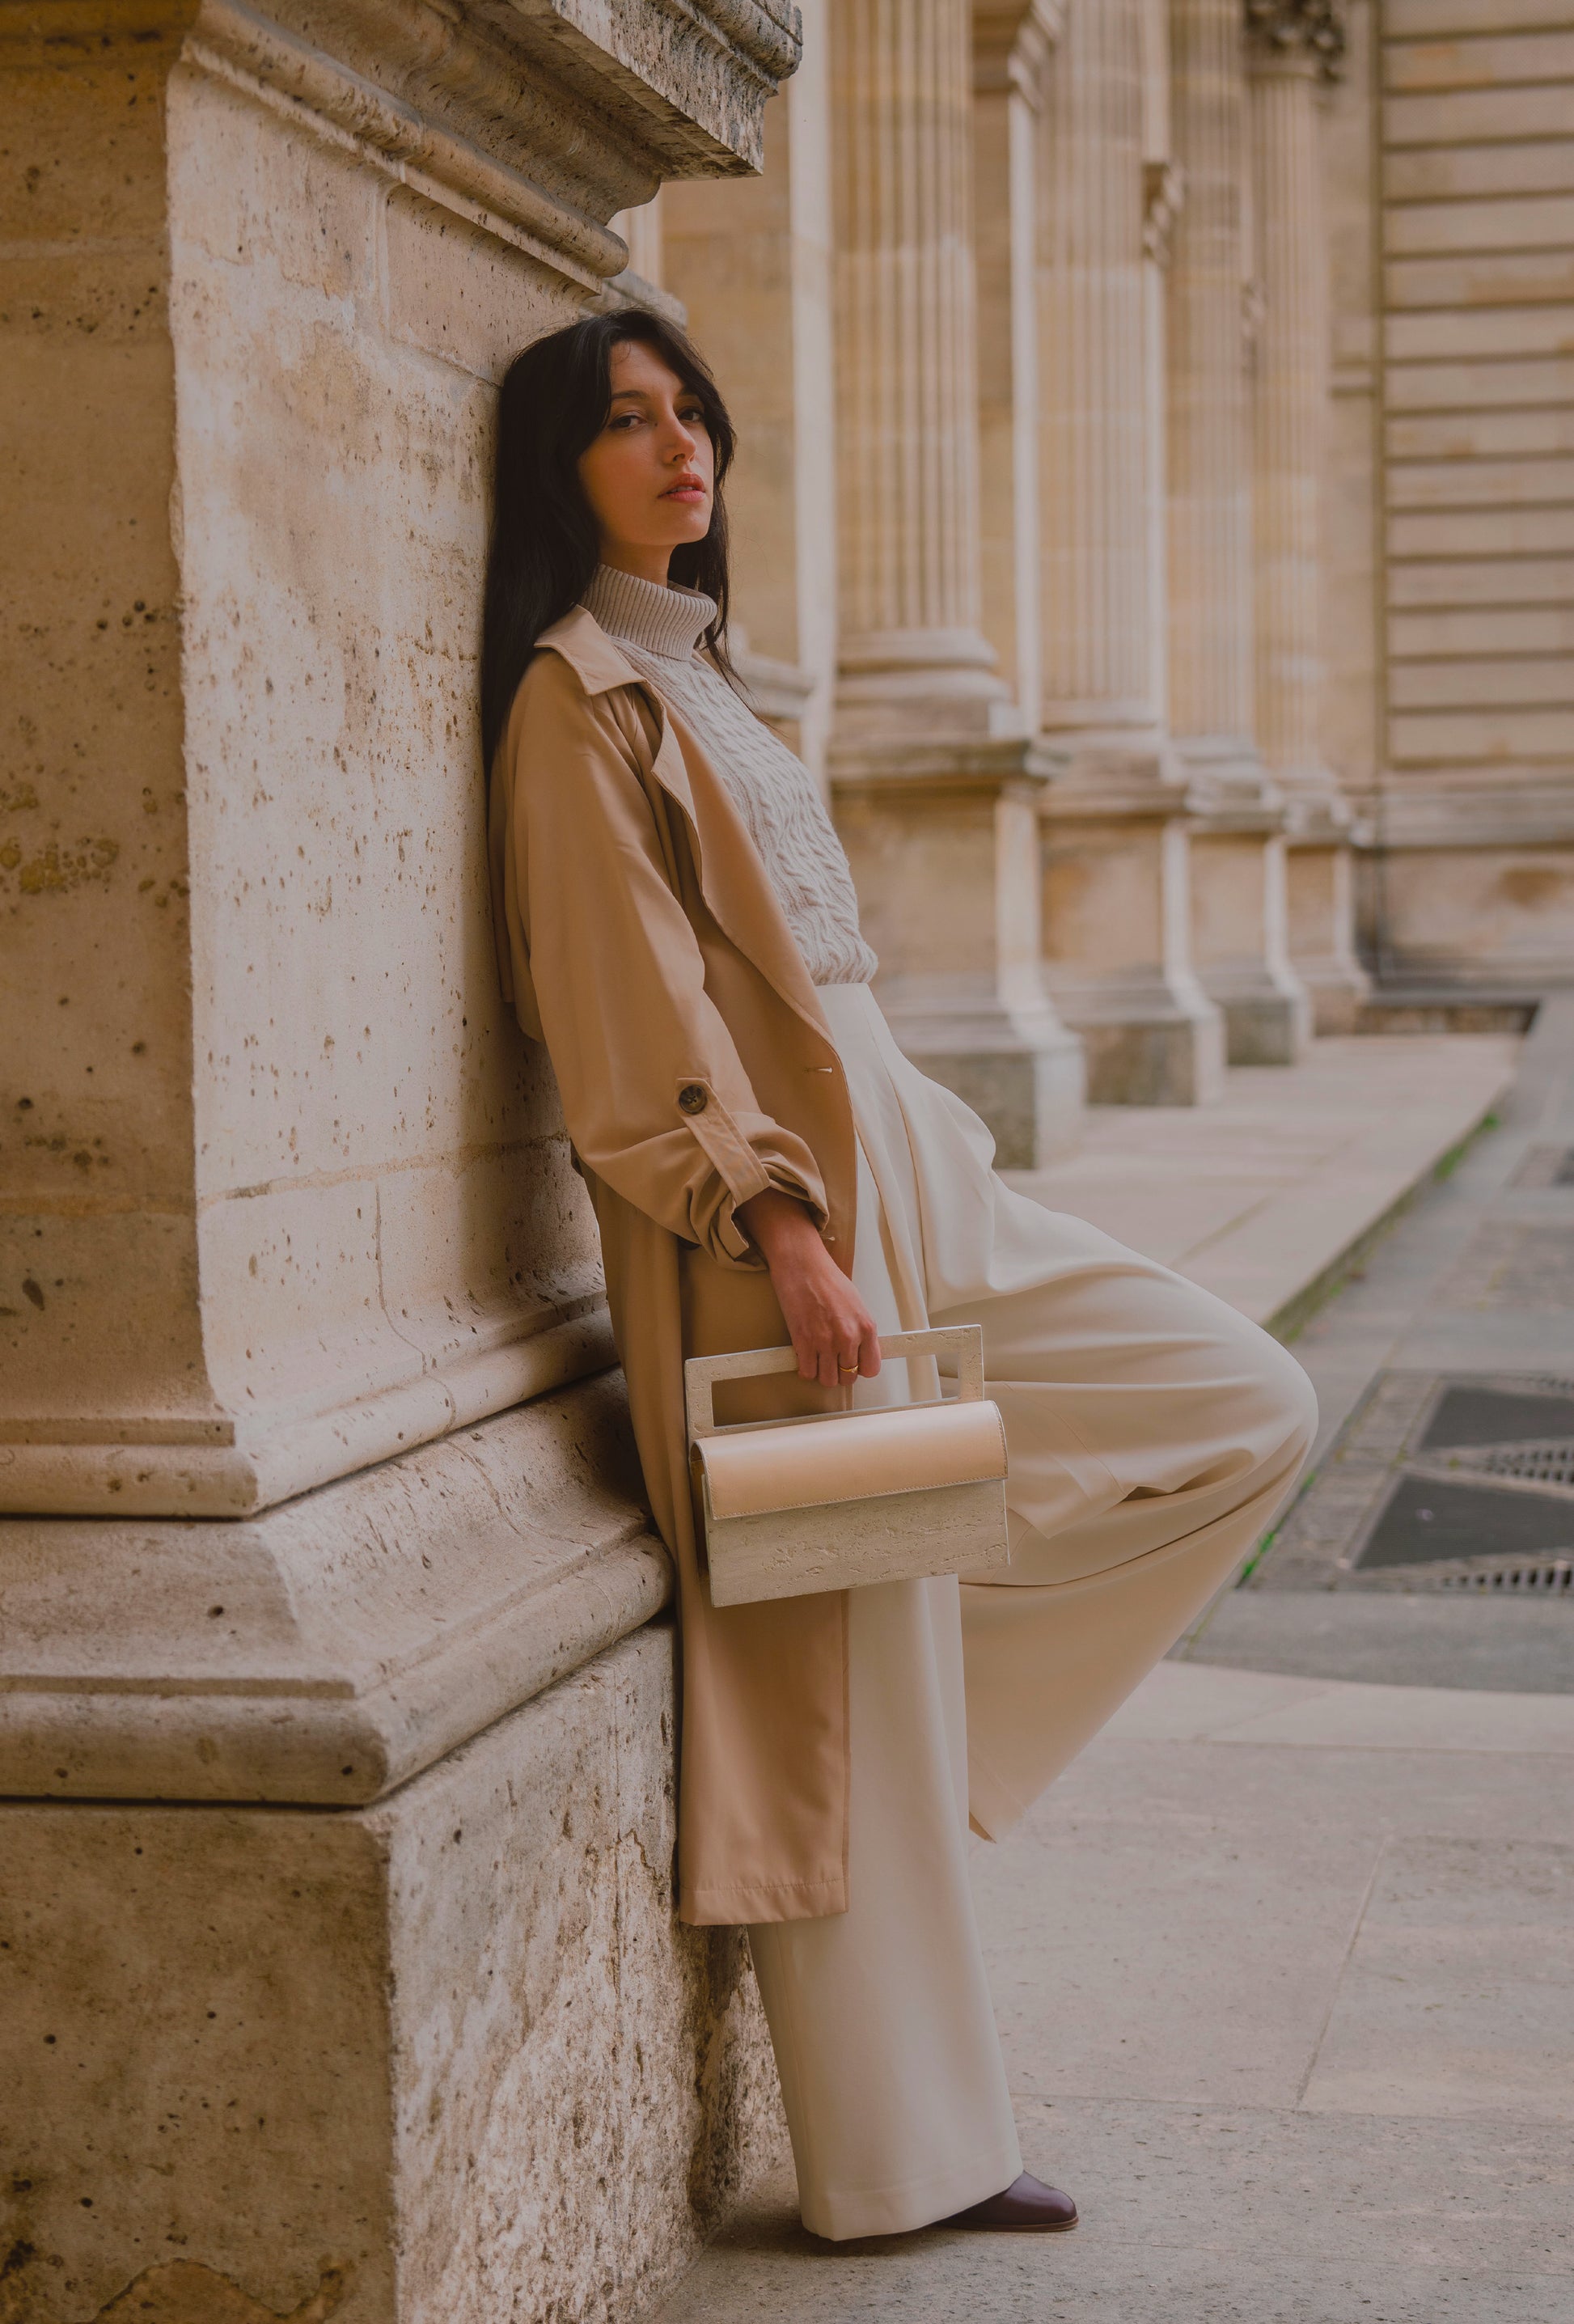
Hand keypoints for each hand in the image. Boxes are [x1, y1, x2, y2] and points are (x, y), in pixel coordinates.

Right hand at [734, 1189, 881, 1388]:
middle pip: (848, 1377)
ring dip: (822, 1373)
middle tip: (831, 1360)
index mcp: (866, 1327)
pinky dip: (805, 1369)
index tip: (852, 1363)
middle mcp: (848, 1337)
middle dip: (839, 1371)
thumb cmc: (827, 1279)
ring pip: (827, 1379)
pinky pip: (807, 1372)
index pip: (871, 1368)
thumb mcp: (856, 1304)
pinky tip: (805, 1357)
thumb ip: (860, 1330)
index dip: (860, 1368)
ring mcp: (826, 1342)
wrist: (802, 1264)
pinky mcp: (803, 1342)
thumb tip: (859, 1350)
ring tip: (817, 1359)